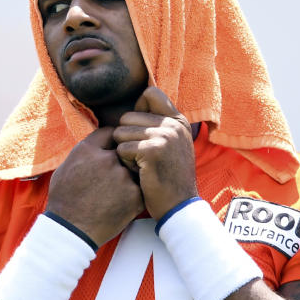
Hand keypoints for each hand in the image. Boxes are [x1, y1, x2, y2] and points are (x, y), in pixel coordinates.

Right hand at [46, 127, 143, 246]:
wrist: (71, 231)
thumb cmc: (64, 201)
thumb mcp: (65, 168)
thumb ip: (84, 152)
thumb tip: (97, 142)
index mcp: (87, 150)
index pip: (110, 133)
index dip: (113, 140)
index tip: (114, 148)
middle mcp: (107, 159)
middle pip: (125, 150)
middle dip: (123, 158)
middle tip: (114, 174)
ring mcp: (123, 177)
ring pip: (134, 169)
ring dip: (129, 177)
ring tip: (114, 192)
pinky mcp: (135, 195)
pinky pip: (140, 187)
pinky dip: (134, 194)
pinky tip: (120, 203)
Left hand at [113, 87, 197, 219]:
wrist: (179, 206)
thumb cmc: (169, 178)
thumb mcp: (173, 145)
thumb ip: (160, 125)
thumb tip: (138, 102)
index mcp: (178, 120)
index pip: (149, 93)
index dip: (137, 110)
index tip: (140, 132)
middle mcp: (173, 124)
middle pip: (127, 116)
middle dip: (126, 138)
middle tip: (140, 158)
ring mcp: (165, 136)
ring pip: (121, 132)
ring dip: (124, 152)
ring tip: (140, 166)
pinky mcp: (153, 151)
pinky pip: (122, 149)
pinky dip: (125, 163)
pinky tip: (139, 173)